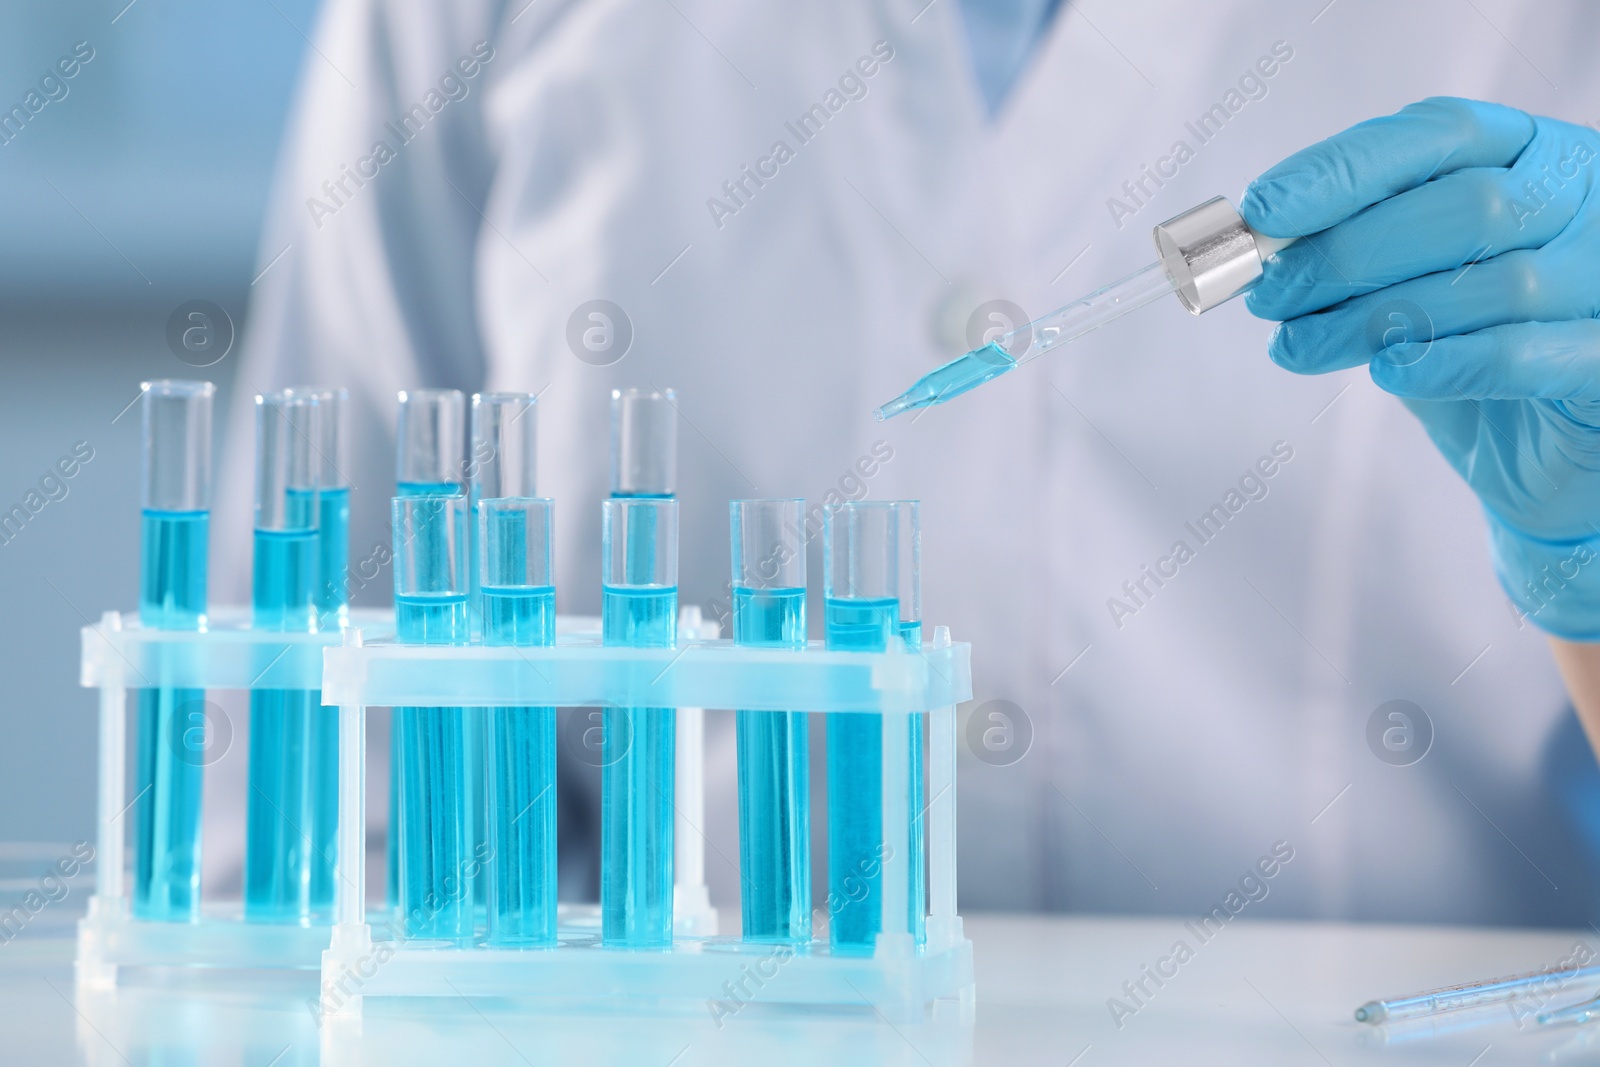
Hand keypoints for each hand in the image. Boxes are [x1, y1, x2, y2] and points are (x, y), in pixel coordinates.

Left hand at [1241, 96, 1599, 638]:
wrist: (1540, 460)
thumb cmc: (1468, 355)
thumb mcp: (1403, 288)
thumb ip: (1351, 254)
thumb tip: (1263, 245)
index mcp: (1534, 157)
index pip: (1443, 134)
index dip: (1347, 170)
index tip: (1265, 212)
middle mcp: (1585, 203)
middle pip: (1467, 206)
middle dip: (1349, 252)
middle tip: (1274, 295)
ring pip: (1495, 283)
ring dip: (1375, 317)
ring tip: (1300, 347)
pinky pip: (1526, 352)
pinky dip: (1446, 361)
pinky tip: (1388, 371)